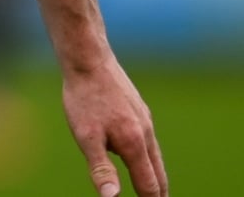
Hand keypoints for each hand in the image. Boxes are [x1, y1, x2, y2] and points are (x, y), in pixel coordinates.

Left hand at [64, 56, 167, 196]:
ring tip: (154, 188)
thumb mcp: (86, 138)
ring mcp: (144, 119)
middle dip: (159, 193)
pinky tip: (139, 154)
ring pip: (155, 155)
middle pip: (158, 173)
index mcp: (134, 144)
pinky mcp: (138, 109)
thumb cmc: (83, 99)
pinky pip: (148, 139)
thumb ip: (101, 169)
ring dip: (156, 175)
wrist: (88, 60)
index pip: (149, 185)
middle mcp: (145, 133)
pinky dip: (149, 156)